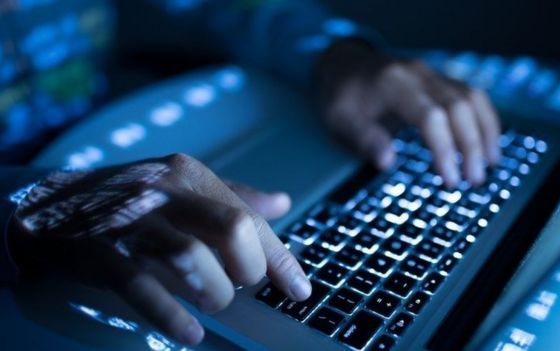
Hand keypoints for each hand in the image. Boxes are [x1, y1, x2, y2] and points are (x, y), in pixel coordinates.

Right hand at [8, 154, 309, 345]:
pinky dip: (169, 313)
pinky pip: (139, 285)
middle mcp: (164, 191)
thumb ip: (233, 195)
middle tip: (243, 288)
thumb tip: (282, 202)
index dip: (281, 258)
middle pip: (231, 228)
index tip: (300, 290)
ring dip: (214, 290)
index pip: (249, 218)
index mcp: (189, 175)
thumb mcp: (181, 185)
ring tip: (215, 304)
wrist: (48, 205)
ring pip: (190, 256)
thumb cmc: (130, 199)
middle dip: (250, 269)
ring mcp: (131, 220)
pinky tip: (189, 333)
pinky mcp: (98, 251)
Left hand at [317, 40, 500, 186]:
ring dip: (485, 132)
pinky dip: (484, 119)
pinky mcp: (438, 79)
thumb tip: (387, 162)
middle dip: (472, 145)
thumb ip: (364, 139)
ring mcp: (431, 73)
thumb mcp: (340, 119)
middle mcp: (419, 74)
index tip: (450, 179)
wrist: (342, 65)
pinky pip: (471, 95)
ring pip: (472, 98)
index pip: (432, 116)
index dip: (445, 149)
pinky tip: (487, 142)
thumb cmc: (340, 96)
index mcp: (394, 83)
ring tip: (489, 165)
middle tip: (474, 180)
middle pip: (459, 107)